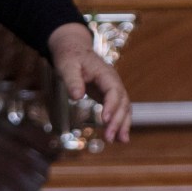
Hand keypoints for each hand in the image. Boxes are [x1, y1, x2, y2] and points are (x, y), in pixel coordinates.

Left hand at [48, 23, 132, 144]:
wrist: (73, 49)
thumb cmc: (69, 56)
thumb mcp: (66, 66)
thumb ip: (72, 80)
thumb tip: (77, 97)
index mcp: (105, 73)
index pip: (114, 90)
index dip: (111, 106)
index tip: (105, 120)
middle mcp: (113, 81)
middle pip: (122, 102)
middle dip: (118, 120)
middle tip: (109, 137)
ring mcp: (113, 88)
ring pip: (124, 107)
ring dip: (123, 124)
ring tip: (120, 141)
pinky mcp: (109, 95)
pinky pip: (119, 110)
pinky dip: (120, 123)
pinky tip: (119, 137)